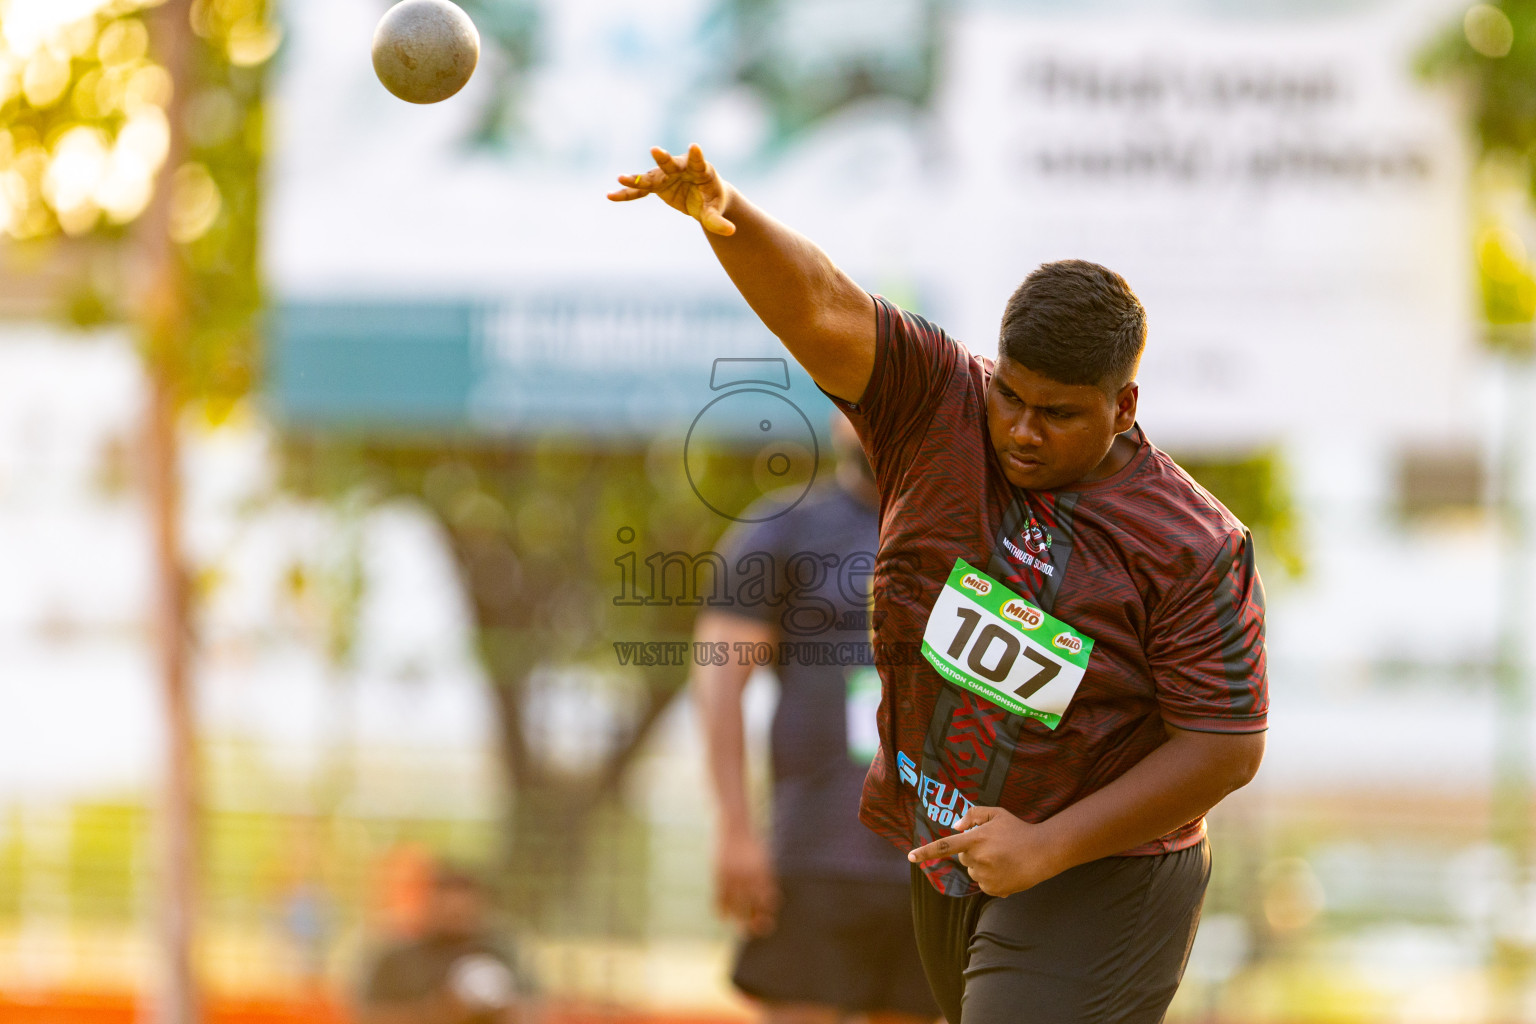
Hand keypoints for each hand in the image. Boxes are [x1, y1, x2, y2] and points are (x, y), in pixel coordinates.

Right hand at [606, 144, 736, 235]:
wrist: (702, 197)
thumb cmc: (712, 201)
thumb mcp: (715, 211)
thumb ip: (718, 221)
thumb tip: (731, 232)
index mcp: (700, 170)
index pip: (698, 161)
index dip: (696, 156)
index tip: (694, 147)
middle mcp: (680, 168)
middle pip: (670, 163)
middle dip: (663, 158)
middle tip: (655, 150)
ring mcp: (666, 175)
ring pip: (650, 176)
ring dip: (636, 178)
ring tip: (620, 178)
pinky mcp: (656, 184)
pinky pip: (640, 190)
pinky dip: (627, 193)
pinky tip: (611, 195)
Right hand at [714, 829, 779, 935]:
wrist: (735, 826)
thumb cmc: (752, 845)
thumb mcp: (763, 860)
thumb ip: (765, 880)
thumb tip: (770, 903)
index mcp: (762, 871)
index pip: (766, 899)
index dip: (766, 911)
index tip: (766, 919)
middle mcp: (748, 875)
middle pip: (752, 906)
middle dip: (754, 921)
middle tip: (753, 930)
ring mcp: (733, 874)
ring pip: (735, 905)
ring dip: (737, 917)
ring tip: (738, 924)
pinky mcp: (720, 873)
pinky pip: (720, 897)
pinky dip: (721, 909)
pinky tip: (724, 916)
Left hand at [906, 806, 1063, 896]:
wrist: (1044, 851)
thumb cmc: (1018, 829)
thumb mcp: (996, 813)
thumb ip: (973, 815)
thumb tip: (956, 827)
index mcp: (976, 839)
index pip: (945, 846)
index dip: (926, 852)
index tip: (910, 857)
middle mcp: (978, 859)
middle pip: (963, 859)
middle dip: (973, 853)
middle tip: (994, 847)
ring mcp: (986, 876)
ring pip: (974, 872)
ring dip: (983, 866)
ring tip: (1004, 858)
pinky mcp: (995, 890)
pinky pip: (984, 884)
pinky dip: (992, 878)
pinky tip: (1008, 869)